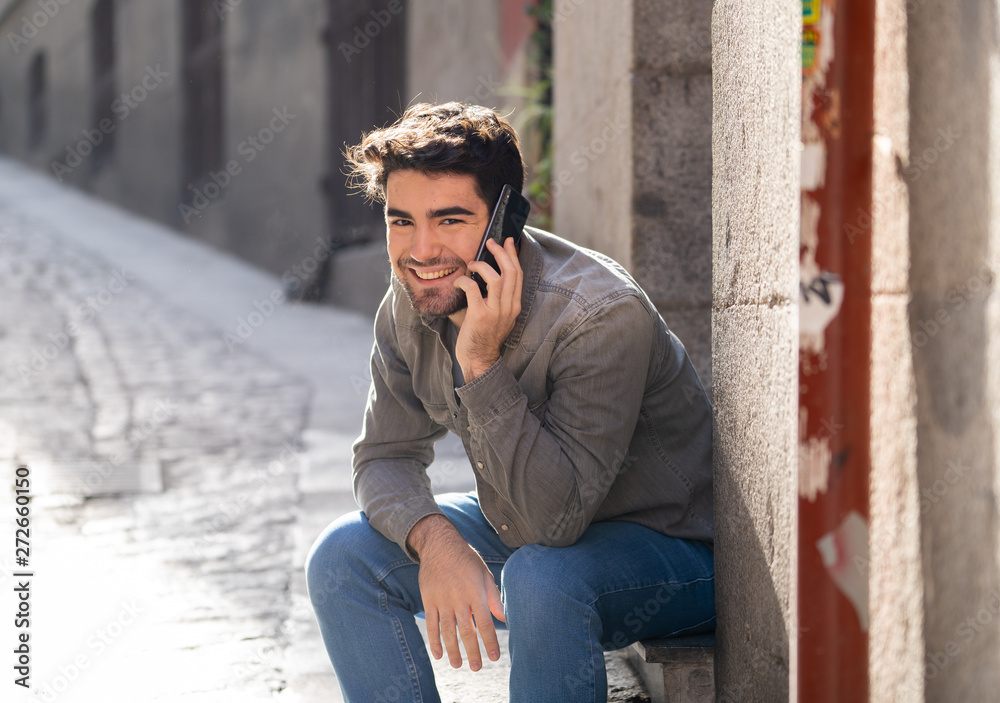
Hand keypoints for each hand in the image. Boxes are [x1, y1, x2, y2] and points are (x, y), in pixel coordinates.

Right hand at [408, 515, 504, 669]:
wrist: (440, 545)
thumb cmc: (467, 560)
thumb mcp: (485, 575)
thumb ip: (494, 598)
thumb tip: (504, 618)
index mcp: (476, 593)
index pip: (485, 623)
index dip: (490, 642)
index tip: (495, 657)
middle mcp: (459, 599)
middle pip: (466, 631)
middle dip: (473, 652)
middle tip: (477, 668)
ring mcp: (442, 600)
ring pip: (448, 632)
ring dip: (453, 651)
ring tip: (458, 664)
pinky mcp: (429, 600)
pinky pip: (431, 625)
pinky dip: (434, 641)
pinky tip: (438, 654)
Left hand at [453, 237, 522, 381]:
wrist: (480, 359)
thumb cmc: (485, 335)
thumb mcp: (499, 315)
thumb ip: (498, 297)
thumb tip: (488, 274)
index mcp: (514, 305)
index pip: (518, 274)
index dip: (512, 255)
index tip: (507, 242)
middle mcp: (508, 307)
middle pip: (511, 272)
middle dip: (500, 252)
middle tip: (490, 242)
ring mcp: (496, 312)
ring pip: (495, 278)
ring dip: (482, 265)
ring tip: (472, 263)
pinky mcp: (480, 316)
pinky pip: (473, 289)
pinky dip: (464, 281)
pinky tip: (459, 282)